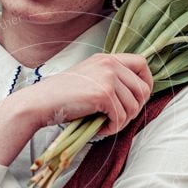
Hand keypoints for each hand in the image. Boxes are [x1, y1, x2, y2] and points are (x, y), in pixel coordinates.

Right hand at [16, 52, 153, 136]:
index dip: (146, 82)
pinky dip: (112, 128)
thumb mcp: (89, 79)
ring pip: (133, 107)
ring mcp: (108, 78)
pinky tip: (100, 129)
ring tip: (105, 125)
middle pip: (142, 89)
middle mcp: (110, 64)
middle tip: (117, 119)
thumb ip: (110, 80)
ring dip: (121, 122)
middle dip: (134, 109)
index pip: (142, 63)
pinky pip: (121, 117)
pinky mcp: (104, 94)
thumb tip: (135, 97)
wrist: (40, 102)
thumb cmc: (62, 96)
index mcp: (107, 58)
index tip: (138, 99)